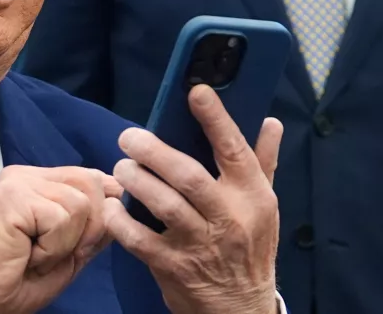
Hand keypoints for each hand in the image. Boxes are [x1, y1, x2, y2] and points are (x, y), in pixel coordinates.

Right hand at [0, 165, 122, 313]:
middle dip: (87, 228)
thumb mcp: (71, 250)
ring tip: (37, 253)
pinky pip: (61, 218)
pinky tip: (28, 254)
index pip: (93, 178)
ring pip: (80, 203)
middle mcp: (30, 175)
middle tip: (53, 252)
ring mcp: (20, 182)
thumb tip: (121, 199)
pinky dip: (52, 248)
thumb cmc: (19, 278)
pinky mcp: (14, 196)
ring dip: (66, 242)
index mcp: (42, 182)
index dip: (99, 212)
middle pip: (93, 183)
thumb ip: (94, 224)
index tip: (75, 244)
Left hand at [104, 85, 282, 313]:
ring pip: (163, 205)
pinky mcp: (173, 267)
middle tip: (129, 137)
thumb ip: (262, 162)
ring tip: (121, 167)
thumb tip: (270, 121)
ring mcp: (200, 244)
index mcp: (252, 196)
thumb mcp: (264, 206)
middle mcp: (228, 218)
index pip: (235, 150)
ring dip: (136, 181)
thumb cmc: (249, 248)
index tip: (195, 91)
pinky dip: (120, 221)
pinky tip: (111, 206)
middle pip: (189, 176)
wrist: (240, 310)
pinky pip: (139, 240)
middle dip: (154, 151)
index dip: (215, 118)